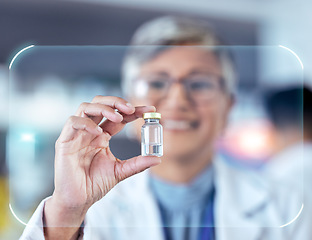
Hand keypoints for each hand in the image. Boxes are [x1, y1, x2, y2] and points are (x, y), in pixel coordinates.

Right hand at [51, 96, 159, 211]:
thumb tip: (157, 159)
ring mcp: (77, 134)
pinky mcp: (65, 140)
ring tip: (119, 117)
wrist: (79, 200)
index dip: (134, 110)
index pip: (118, 116)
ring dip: (104, 108)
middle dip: (117, 102)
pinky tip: (99, 132)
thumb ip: (138, 164)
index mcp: (102, 135)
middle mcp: (90, 131)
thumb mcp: (120, 171)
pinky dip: (87, 123)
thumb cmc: (95, 184)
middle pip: (100, 103)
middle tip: (132, 109)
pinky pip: (73, 122)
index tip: (150, 110)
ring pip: (86, 107)